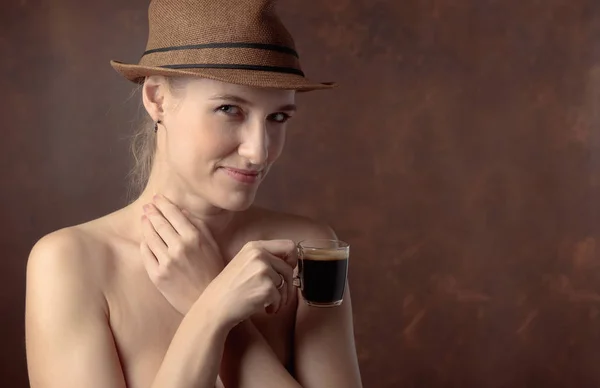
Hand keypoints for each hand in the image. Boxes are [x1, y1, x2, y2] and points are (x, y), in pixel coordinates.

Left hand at [140, 194, 223, 314]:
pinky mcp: (157, 276)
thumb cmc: (214, 271)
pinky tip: (145, 239)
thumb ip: (199, 226)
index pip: (174, 214)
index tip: (158, 198)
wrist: (207, 302)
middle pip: (159, 223)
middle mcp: (179, 248)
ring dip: (146, 225)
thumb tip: (182, 211)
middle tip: (147, 206)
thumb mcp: (212, 246)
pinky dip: (145, 244)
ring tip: (144, 219)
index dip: (164, 204)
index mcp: (194, 238)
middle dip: (152, 212)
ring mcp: (166, 262)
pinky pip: (146, 254)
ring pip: (150, 237)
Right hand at [202, 240, 297, 328]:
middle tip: (278, 295)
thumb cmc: (229, 289)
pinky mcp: (266, 287)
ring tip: (269, 304)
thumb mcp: (244, 263)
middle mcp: (259, 254)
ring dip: (281, 298)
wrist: (214, 307)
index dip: (292, 260)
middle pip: (289, 267)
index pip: (289, 245)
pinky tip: (264, 309)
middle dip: (287, 284)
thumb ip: (264, 259)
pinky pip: (281, 298)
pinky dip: (275, 307)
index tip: (285, 272)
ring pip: (286, 284)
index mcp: (254, 246)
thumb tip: (291, 264)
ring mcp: (263, 270)